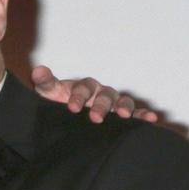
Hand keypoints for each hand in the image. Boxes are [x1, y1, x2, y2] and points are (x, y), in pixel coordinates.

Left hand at [31, 64, 156, 122]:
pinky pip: (134, 114)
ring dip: (124, 107)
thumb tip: (38, 70)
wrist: (59, 116)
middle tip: (95, 117)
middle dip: (101, 105)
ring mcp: (111, 104)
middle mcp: (100, 93)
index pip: (84, 88)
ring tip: (123, 116)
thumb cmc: (55, 102)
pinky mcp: (118, 116)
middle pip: (105, 95)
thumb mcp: (47, 92)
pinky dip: (142, 115)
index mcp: (83, 87)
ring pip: (122, 102)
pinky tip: (150, 119)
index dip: (78, 96)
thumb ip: (45, 82)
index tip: (72, 107)